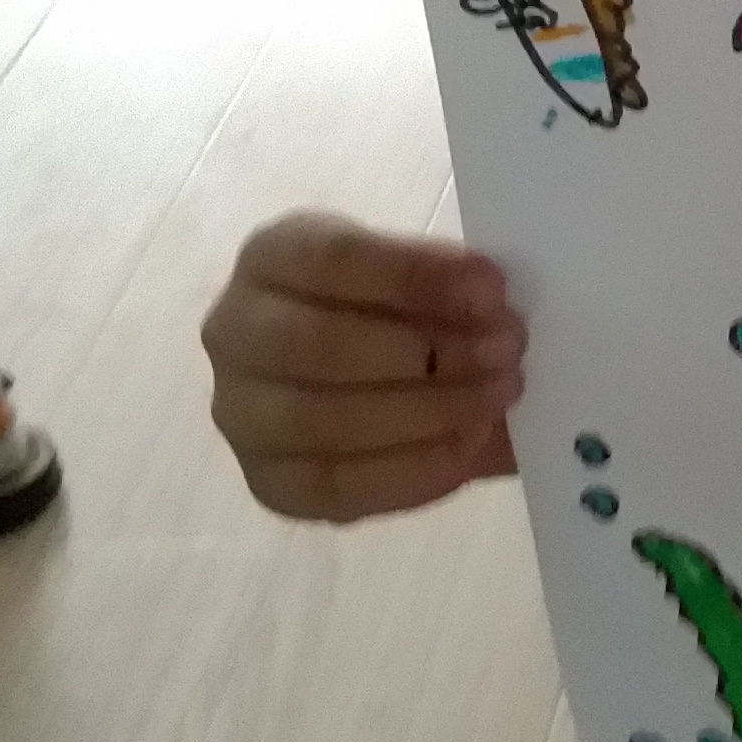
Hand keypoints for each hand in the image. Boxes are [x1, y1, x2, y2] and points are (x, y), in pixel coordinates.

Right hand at [204, 212, 525, 522]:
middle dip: (425, 351)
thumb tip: (498, 311)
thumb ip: (455, 287)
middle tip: (506, 349)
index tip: (491, 288)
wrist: (384, 373)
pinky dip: (411, 470)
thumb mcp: (425, 277)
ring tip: (496, 397)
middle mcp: (235, 332)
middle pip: (318, 346)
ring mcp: (241, 414)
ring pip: (320, 422)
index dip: (414, 276)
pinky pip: (335, 486)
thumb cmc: (407, 308)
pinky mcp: (269, 483)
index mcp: (272, 255)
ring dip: (424, 412)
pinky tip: (469, 449)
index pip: (332, 259)